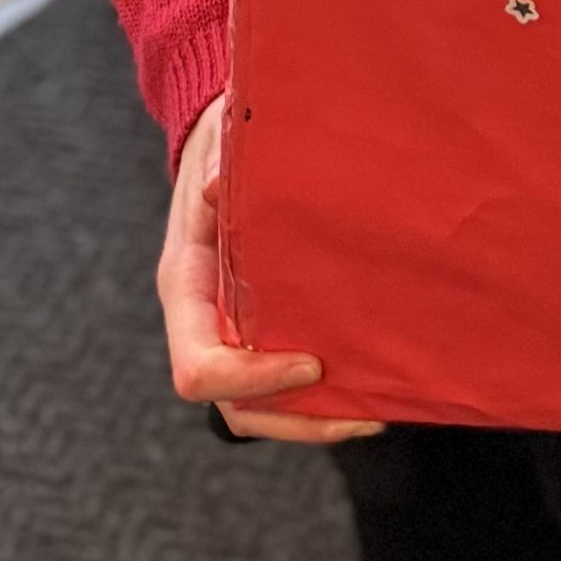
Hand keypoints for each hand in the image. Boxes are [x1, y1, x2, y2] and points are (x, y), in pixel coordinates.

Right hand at [158, 96, 380, 443]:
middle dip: (294, 420)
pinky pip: (278, 382)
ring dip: (311, 419)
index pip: (198, 367)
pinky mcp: (258, 324)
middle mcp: (202, 321)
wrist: (218, 140)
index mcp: (184, 285)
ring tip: (376, 409)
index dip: (251, 378)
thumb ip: (218, 162)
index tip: (312, 365)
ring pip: (257, 408)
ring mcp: (228, 328)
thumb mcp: (218, 141)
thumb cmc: (220, 140)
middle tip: (365, 411)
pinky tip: (368, 381)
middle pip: (233, 405)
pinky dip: (317, 396)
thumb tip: (218, 186)